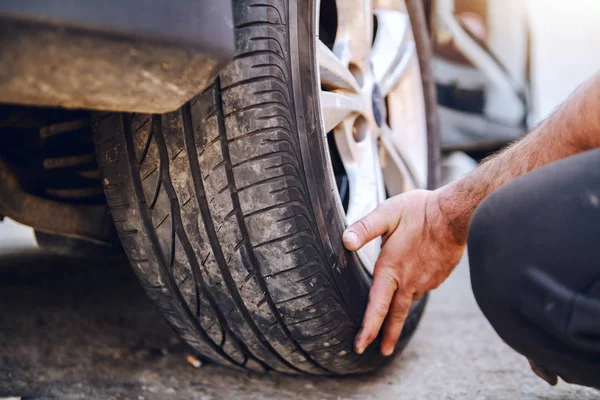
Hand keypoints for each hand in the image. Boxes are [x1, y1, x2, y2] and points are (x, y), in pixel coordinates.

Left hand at [342, 189, 465, 355]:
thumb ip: (365, 228)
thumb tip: (345, 241)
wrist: (457, 213)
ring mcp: (426, 281)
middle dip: (387, 336)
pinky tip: (413, 282)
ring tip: (393, 319)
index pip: (377, 307)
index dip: (368, 329)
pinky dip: (414, 291)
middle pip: (395, 315)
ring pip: (409, 300)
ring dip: (399, 312)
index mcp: (391, 269)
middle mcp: (409, 280)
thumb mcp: (387, 214)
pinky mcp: (438, 277)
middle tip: (382, 352)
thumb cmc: (420, 211)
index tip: (360, 346)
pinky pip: (422, 288)